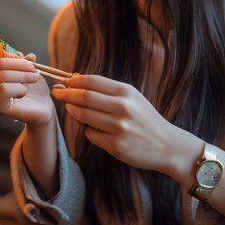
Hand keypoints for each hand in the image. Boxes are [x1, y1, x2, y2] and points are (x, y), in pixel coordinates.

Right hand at [0, 43, 54, 126]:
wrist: (43, 104)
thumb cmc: (31, 83)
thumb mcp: (23, 62)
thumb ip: (11, 52)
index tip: (17, 55)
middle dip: (18, 63)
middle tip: (33, 67)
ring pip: (1, 76)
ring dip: (23, 75)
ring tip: (34, 78)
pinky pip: (4, 89)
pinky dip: (19, 88)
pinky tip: (24, 92)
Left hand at [50, 74, 188, 176]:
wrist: (167, 145)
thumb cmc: (146, 119)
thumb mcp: (132, 98)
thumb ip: (107, 89)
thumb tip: (76, 78)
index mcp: (126, 92)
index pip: (92, 81)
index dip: (73, 81)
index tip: (62, 81)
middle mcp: (122, 108)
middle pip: (84, 97)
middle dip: (66, 94)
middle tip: (56, 93)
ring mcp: (119, 127)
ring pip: (84, 116)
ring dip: (73, 111)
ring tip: (71, 109)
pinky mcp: (115, 145)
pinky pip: (91, 135)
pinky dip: (88, 131)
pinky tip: (94, 129)